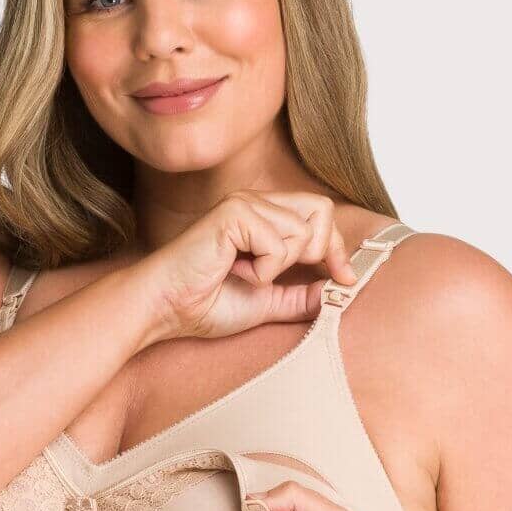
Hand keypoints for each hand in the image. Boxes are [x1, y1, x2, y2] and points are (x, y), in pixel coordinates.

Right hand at [138, 190, 358, 340]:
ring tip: (246, 275)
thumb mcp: (267, 302)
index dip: (337, 248)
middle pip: (321, 210)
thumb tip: (338, 293)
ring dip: (280, 267)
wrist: (166, 308)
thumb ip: (300, 295)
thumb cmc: (204, 304)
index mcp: (262, 216)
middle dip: (318, 251)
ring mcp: (243, 203)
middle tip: (283, 277)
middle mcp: (255, 202)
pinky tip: (234, 272)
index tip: (345, 280)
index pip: (320, 215)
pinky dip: (264, 270)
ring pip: (302, 230)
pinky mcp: (233, 213)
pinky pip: (278, 244)